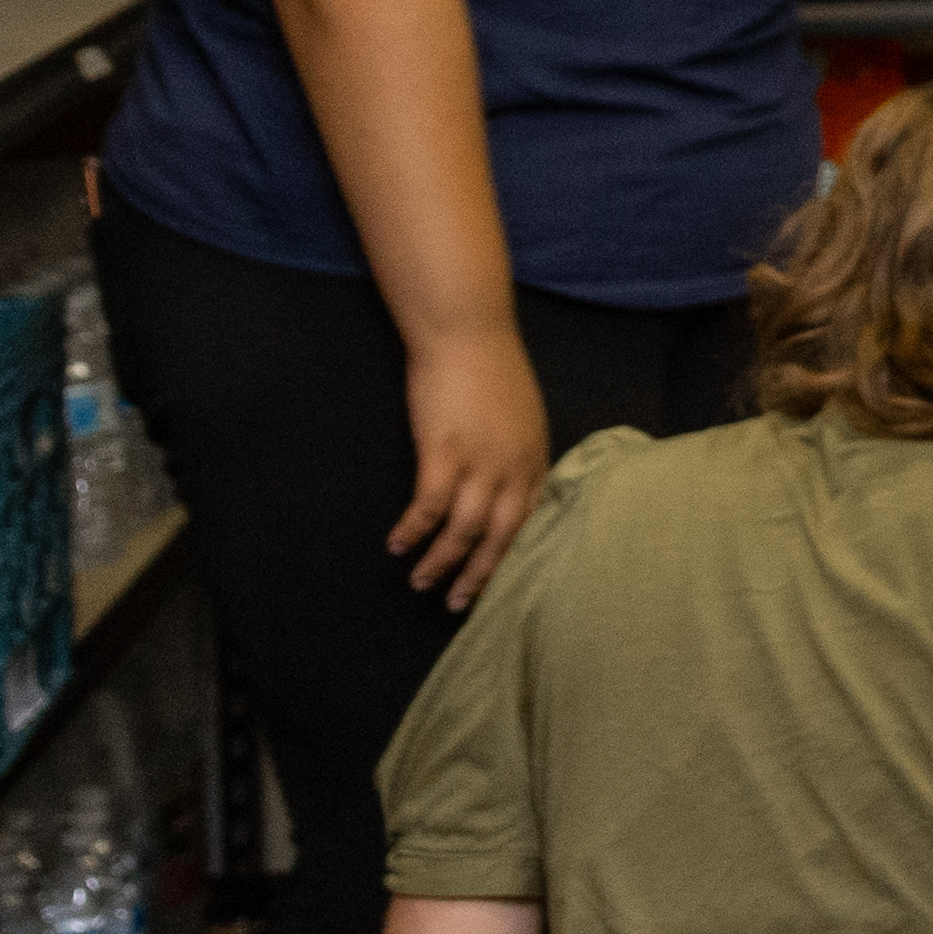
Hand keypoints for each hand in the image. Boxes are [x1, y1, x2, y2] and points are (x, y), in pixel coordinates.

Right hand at [388, 329, 553, 604]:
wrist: (466, 331)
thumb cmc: (491, 367)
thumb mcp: (522, 415)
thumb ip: (519, 452)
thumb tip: (510, 483)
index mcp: (535, 458)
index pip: (529, 522)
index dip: (510, 556)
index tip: (496, 583)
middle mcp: (513, 466)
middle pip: (500, 537)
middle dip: (478, 575)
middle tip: (458, 603)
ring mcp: (479, 461)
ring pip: (463, 530)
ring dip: (440, 562)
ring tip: (420, 583)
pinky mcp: (442, 451)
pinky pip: (427, 507)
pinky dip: (412, 531)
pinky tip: (397, 544)